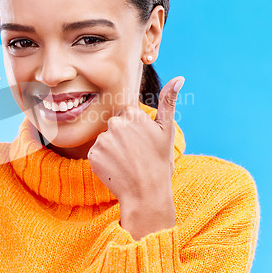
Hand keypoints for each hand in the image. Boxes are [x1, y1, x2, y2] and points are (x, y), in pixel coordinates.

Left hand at [88, 76, 184, 240]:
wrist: (146, 195)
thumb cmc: (159, 162)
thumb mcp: (167, 131)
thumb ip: (168, 102)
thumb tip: (179, 78)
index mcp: (132, 114)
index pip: (126, 115)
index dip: (134, 130)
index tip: (142, 142)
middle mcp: (115, 123)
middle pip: (114, 127)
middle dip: (122, 138)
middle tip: (135, 155)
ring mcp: (102, 140)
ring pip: (105, 140)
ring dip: (113, 150)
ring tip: (127, 164)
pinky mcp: (92, 155)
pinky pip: (96, 154)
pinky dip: (104, 162)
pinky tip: (116, 170)